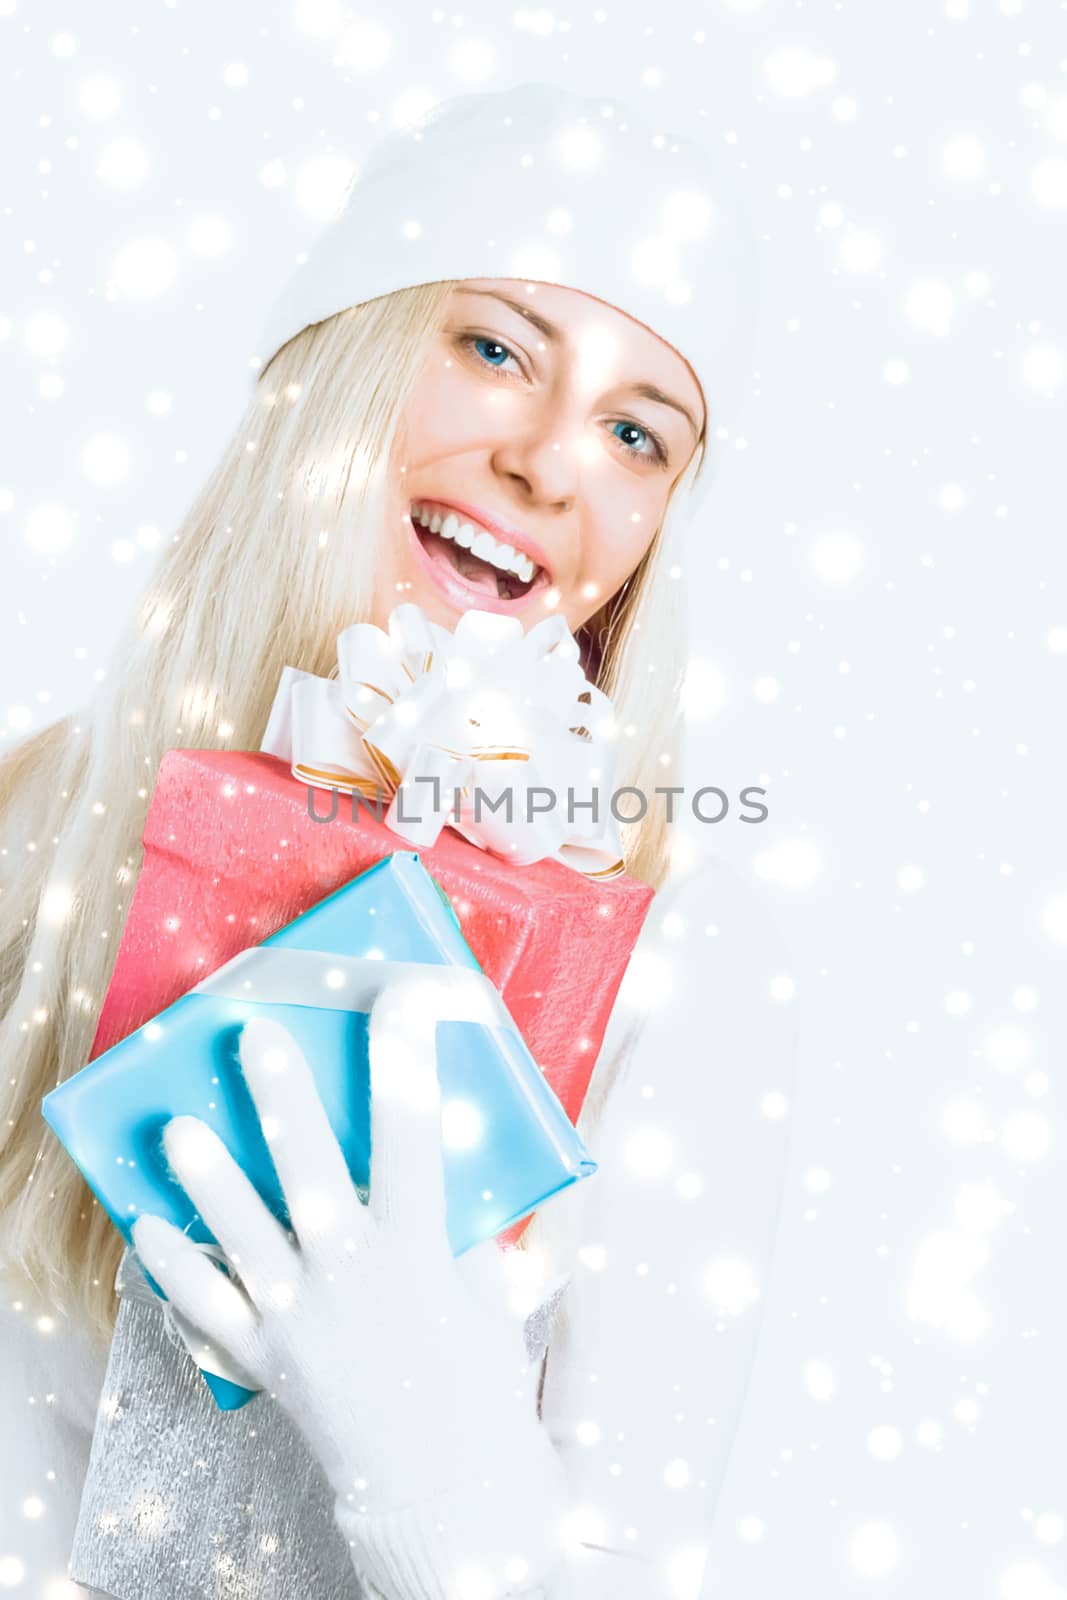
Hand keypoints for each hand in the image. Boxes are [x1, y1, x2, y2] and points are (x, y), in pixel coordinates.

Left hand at [132, 973, 570, 1593]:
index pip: (414, 1129)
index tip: (407, 994)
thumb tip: (439, 1146)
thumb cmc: (475, 1378)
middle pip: (308, 1167)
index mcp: (419, 1247)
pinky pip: (206, 1308)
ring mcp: (300, 1318)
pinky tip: (146, 1226)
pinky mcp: (264, 1358)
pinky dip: (173, 1267)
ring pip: (240, 1233)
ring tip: (180, 1129)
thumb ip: (457, 1219)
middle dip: (280, 1096)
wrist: (443, 1487)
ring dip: (209, 1178)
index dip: (408, 1053)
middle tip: (254, 1035)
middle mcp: (352, 1274)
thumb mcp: (485, 1288)